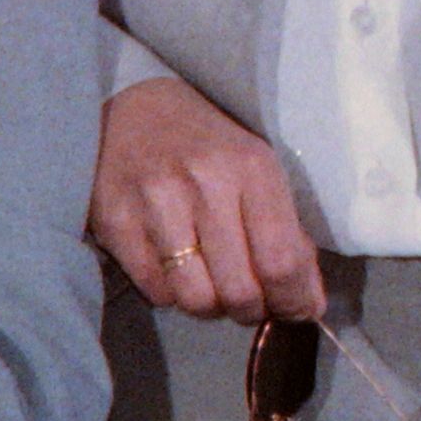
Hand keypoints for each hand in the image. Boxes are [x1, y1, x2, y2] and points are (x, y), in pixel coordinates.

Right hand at [91, 77, 324, 326]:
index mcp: (252, 168)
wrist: (134, 110)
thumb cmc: (208, 145)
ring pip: (196, 299)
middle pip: (239, 291)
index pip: (282, 261)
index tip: (299, 311)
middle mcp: (205, 185)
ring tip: (215, 289)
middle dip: (253, 310)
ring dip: (213, 308)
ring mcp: (156, 204)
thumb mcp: (257, 169)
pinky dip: (174, 294)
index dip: (295, 300)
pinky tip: (178, 270)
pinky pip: (156, 292)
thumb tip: (306, 299)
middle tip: (253, 303)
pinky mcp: (115, 222)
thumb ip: (285, 230)